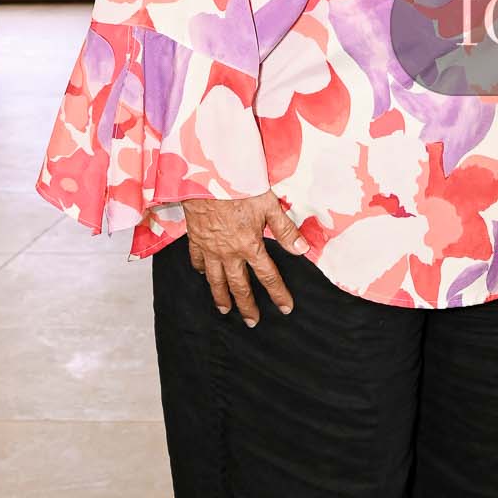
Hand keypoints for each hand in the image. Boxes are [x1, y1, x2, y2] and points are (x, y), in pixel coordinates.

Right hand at [180, 192, 306, 325]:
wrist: (206, 175)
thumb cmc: (240, 186)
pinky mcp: (195, 239)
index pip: (268, 276)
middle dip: (247, 306)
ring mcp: (210, 248)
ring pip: (216, 280)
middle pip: (239, 286)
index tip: (285, 308)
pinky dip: (202, 270)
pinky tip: (204, 275)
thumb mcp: (269, 205)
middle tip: (252, 322)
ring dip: (221, 297)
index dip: (278, 294)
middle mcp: (229, 253)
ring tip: (225, 310)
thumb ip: (285, 229)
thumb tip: (302, 250)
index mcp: (250, 246)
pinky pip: (198, 260)